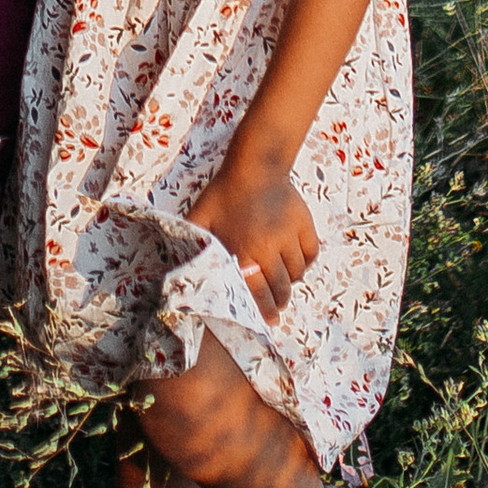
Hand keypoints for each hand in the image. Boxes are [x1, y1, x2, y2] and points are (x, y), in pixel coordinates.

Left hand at [189, 151, 320, 317]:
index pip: (258, 295)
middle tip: (276, 306)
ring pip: (296, 273)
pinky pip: (311, 254)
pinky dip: (305, 261)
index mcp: (242, 250)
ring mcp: (289, 236)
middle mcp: (268, 247)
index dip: (264, 313)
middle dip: (278, 302)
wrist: (254, 165)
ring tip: (281, 278)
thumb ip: (193, 246)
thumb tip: (176, 271)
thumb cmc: (223, 194)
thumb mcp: (201, 218)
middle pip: (281, 290)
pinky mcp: (305, 224)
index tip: (268, 322)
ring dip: (289, 280)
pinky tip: (294, 260)